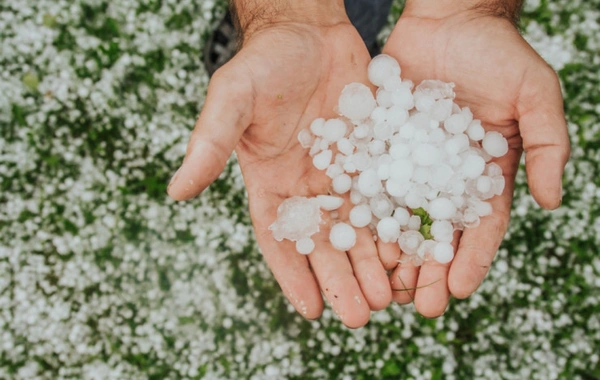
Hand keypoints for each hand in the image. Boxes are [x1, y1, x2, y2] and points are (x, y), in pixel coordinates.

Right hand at [167, 4, 391, 327]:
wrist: (307, 30)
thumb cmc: (263, 62)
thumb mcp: (232, 100)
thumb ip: (209, 144)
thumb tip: (176, 191)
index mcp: (269, 182)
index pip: (279, 238)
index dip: (293, 274)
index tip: (311, 310)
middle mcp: (306, 185)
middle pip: (324, 242)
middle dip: (341, 279)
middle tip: (362, 316)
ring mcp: (341, 172)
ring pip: (359, 227)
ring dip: (373, 263)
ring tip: (391, 296)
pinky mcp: (371, 156)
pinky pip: (386, 195)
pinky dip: (396, 224)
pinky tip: (412, 249)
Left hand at [381, 2, 569, 316]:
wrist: (449, 19)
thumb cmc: (499, 53)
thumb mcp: (535, 95)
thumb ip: (549, 146)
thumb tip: (552, 202)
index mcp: (485, 173)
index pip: (481, 226)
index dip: (471, 259)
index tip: (456, 290)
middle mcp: (446, 175)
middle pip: (438, 232)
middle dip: (429, 270)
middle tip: (417, 307)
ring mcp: (411, 163)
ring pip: (401, 217)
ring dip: (393, 254)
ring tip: (383, 287)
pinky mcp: (381, 147)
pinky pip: (371, 184)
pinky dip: (364, 214)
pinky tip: (355, 240)